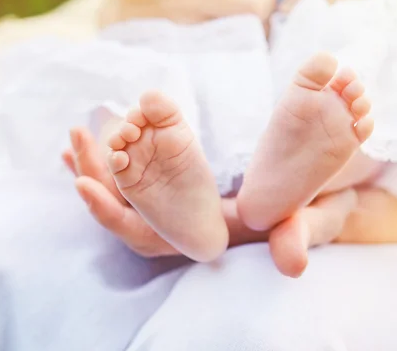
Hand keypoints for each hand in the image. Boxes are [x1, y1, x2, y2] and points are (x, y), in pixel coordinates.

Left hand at [63, 127, 347, 277]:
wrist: (322, 193)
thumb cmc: (318, 208)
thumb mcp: (318, 217)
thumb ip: (305, 236)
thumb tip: (293, 264)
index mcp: (208, 236)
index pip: (149, 237)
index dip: (113, 216)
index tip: (82, 186)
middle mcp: (188, 224)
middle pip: (126, 212)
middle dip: (95, 178)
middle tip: (74, 141)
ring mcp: (185, 203)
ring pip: (129, 192)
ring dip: (99, 164)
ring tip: (75, 135)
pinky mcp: (186, 182)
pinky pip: (143, 172)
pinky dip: (117, 155)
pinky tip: (99, 133)